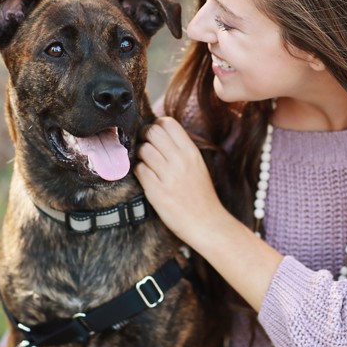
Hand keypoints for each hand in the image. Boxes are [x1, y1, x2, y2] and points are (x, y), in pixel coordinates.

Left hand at [135, 117, 228, 244]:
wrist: (207, 224)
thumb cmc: (200, 195)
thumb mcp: (197, 165)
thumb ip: (180, 149)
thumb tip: (158, 131)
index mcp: (191, 152)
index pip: (168, 123)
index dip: (156, 125)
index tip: (154, 135)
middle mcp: (181, 160)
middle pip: (152, 132)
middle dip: (144, 137)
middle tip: (145, 147)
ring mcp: (169, 175)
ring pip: (143, 149)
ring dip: (140, 155)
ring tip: (146, 164)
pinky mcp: (157, 191)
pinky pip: (139, 170)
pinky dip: (139, 171)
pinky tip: (146, 178)